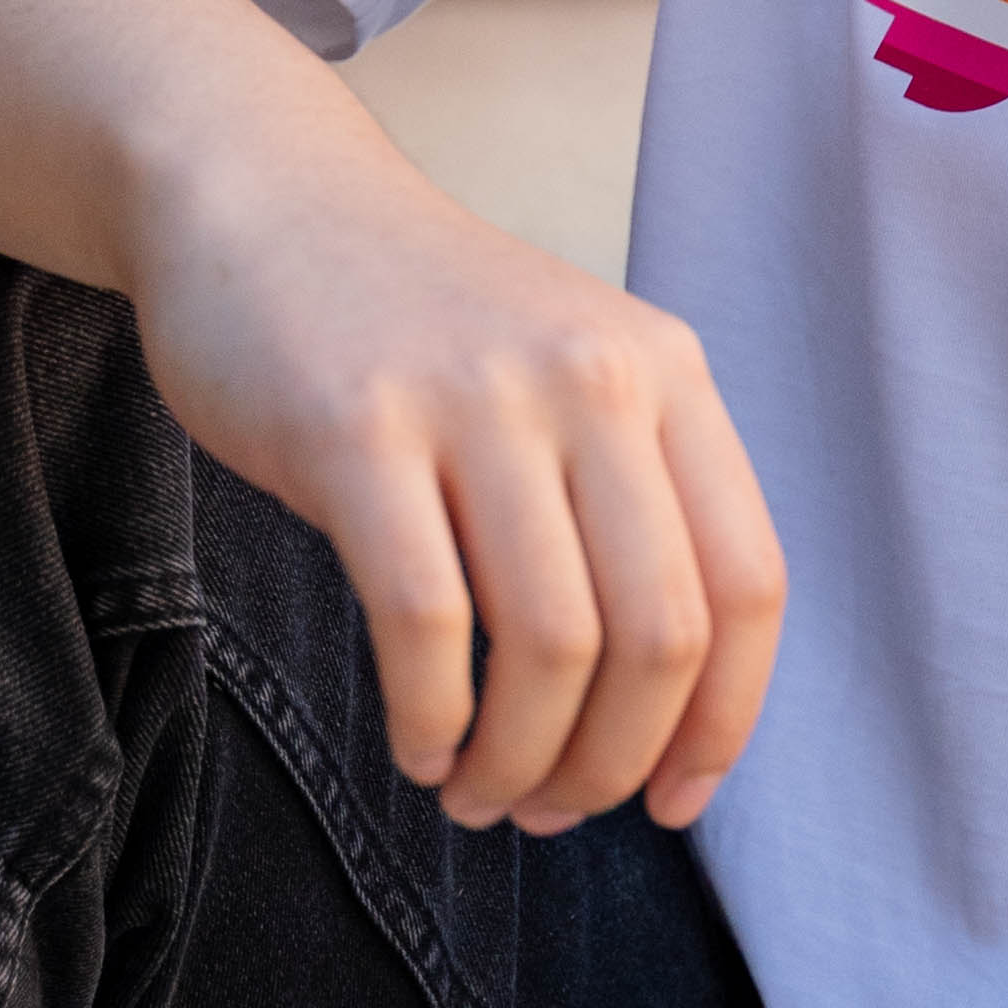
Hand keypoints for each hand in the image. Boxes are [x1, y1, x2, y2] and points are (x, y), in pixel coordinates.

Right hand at [125, 121, 785, 832]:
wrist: (260, 194)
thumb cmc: (414, 327)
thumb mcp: (565, 376)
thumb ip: (627, 504)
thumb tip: (662, 721)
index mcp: (664, 374)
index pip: (747, 586)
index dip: (722, 723)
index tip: (671, 802)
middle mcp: (591, 378)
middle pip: (659, 637)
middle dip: (611, 764)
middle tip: (549, 813)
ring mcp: (475, 399)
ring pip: (550, 647)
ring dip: (518, 763)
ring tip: (475, 794)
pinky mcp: (356, 429)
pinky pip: (426, 623)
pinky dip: (431, 720)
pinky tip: (417, 745)